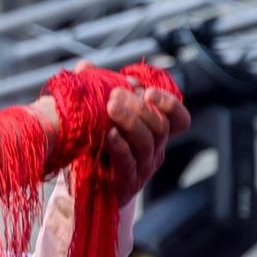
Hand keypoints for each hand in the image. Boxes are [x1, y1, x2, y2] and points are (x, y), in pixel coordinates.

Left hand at [73, 62, 191, 207]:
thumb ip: (94, 92)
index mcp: (152, 134)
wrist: (79, 190)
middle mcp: (153, 151)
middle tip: (116, 94)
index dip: (170, 104)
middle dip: (139, 106)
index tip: (148, 91)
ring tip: (111, 107)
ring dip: (130, 121)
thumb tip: (85, 66)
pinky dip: (121, 147)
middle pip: (160, 126)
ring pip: (147, 143)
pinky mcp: (125, 184)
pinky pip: (129, 163)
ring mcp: (141, 169)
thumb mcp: (96, 118)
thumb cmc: (93, 150)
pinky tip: (110, 135)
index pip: (177, 120)